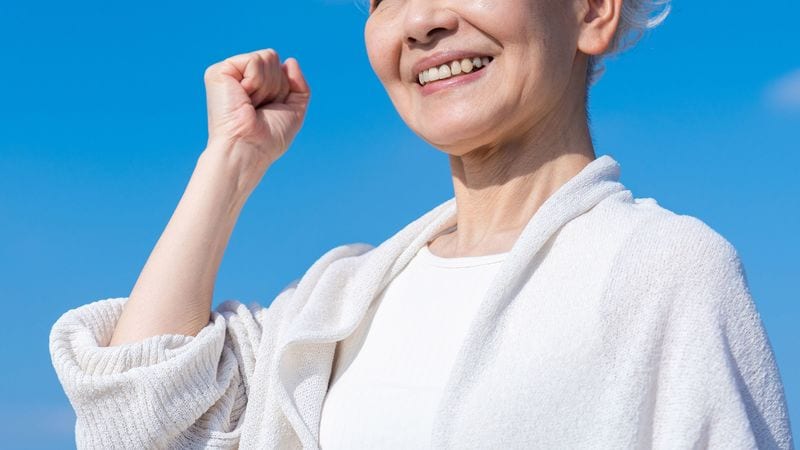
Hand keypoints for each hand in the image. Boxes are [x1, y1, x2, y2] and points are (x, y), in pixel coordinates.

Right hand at [202, 48, 310, 189]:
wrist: (249, 149)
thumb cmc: (269, 137)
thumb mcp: (294, 111)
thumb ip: (298, 85)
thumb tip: (290, 60)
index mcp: (254, 85)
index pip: (281, 68)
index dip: (283, 90)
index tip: (268, 110)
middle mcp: (240, 76)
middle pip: (273, 58)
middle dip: (276, 86)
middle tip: (259, 108)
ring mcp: (228, 73)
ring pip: (267, 57)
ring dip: (267, 87)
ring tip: (250, 105)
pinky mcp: (218, 71)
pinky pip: (254, 60)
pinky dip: (256, 83)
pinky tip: (243, 98)